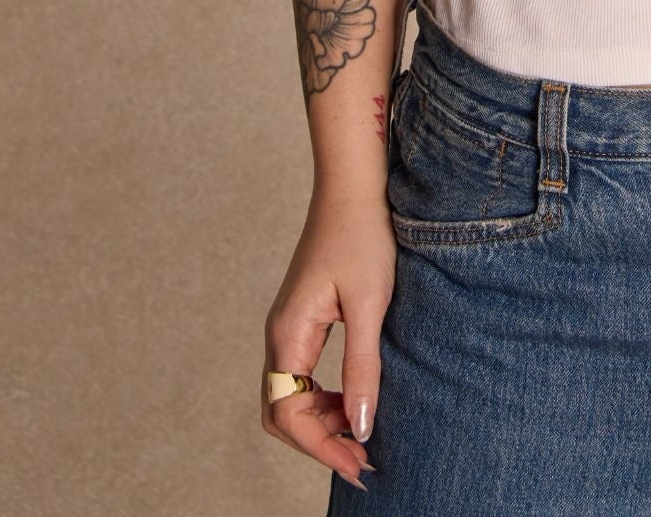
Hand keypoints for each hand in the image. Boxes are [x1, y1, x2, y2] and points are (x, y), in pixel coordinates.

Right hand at [261, 192, 397, 491]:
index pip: (288, 413)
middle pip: (283, 411)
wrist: (355, 185)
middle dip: (319, 441)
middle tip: (364, 460)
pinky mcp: (306, 318)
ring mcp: (290, 326)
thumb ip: (363, 367)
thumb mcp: (370, 305)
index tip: (360, 466)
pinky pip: (305, 375)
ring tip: (365, 434)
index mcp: (288, 334)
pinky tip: (358, 397)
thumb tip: (362, 429)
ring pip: (292, 396)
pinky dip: (327, 397)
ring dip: (324, 420)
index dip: (321, 447)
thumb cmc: (363, 235)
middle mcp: (280, 334)